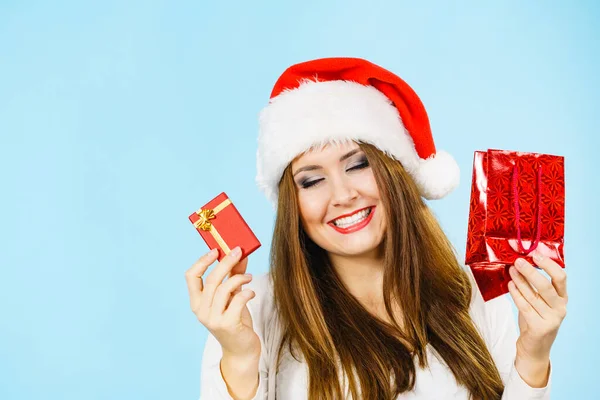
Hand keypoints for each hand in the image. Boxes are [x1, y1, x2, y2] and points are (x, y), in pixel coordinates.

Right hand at [185, 247, 260, 358]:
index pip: (191, 276)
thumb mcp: (232, 296)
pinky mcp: (227, 324)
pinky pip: (237, 300)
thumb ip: (233, 275)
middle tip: (239, 252)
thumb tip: (240, 254)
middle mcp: (201, 311)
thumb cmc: (235, 320)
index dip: (202, 261)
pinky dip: (247, 292)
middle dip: (226, 262)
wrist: (241, 349)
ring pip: (224, 289)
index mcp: (197, 302)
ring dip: (240, 278)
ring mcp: (213, 319)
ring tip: (250, 277)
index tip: (216, 250)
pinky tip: (251, 293)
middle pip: (211, 279)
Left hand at [508, 250, 567, 365]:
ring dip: (519, 281)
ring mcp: (551, 319)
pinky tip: (510, 285)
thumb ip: (535, 286)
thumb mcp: (539, 301)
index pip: (561, 278)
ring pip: (533, 296)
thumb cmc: (535, 319)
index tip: (535, 254)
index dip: (549, 265)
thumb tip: (521, 263)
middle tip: (518, 261)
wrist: (535, 347)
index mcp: (562, 298)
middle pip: (546, 286)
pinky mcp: (539, 328)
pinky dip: (516, 294)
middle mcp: (560, 308)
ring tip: (510, 270)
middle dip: (531, 272)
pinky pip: (524, 306)